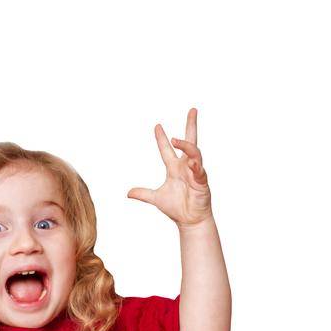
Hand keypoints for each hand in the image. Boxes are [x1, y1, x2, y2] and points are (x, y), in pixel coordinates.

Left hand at [127, 107, 212, 227]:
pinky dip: (195, 165)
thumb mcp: (156, 198)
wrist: (189, 221)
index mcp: (174, 168)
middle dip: (191, 125)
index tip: (157, 125)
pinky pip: (199, 170)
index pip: (166, 149)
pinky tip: (191, 163)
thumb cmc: (177, 208)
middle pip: (189, 141)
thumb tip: (128, 193)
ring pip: (194, 153)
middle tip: (192, 110)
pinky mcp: (202, 181)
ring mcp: (195, 172)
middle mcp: (185, 167)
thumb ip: (143, 193)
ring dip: (186, 145)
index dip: (161, 138)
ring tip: (176, 140)